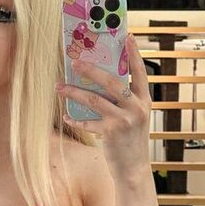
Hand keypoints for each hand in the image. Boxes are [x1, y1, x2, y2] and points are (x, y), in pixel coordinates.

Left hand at [57, 33, 152, 178]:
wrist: (134, 169)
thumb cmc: (131, 141)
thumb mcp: (134, 118)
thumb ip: (124, 101)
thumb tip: (100, 82)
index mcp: (145, 101)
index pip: (140, 72)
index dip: (134, 54)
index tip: (127, 36)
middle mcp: (137, 108)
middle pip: (111, 81)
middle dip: (91, 69)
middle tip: (75, 62)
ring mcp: (124, 120)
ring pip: (94, 99)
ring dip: (73, 92)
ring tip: (59, 86)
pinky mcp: (111, 132)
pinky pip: (88, 121)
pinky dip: (75, 119)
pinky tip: (66, 117)